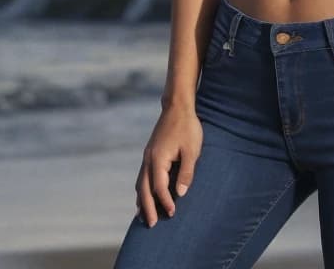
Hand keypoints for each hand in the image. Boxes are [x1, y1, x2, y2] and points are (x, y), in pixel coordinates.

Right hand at [134, 105, 202, 226]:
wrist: (177, 107)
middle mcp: (149, 159)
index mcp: (158, 159)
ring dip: (142, 201)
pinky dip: (142, 190)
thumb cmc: (187, 128)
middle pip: (144, 189)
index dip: (166, 202)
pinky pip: (143, 176)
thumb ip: (187, 172)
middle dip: (147, 208)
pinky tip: (144, 197)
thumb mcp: (192, 150)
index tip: (173, 214)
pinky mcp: (150, 154)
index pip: (160, 187)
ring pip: (140, 183)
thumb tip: (180, 194)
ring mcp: (147, 156)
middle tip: (151, 225)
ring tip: (143, 217)